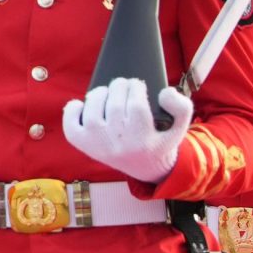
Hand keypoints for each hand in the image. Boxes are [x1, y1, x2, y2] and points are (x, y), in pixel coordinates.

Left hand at [61, 78, 190, 183]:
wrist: (146, 168)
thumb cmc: (160, 139)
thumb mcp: (180, 127)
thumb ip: (182, 107)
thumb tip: (165, 92)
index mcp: (142, 139)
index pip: (136, 104)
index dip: (136, 87)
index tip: (138, 84)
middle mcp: (119, 143)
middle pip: (115, 104)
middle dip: (119, 86)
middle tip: (123, 84)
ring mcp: (98, 145)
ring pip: (93, 110)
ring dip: (98, 94)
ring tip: (107, 92)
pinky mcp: (85, 146)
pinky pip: (71, 127)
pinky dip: (72, 111)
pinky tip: (81, 104)